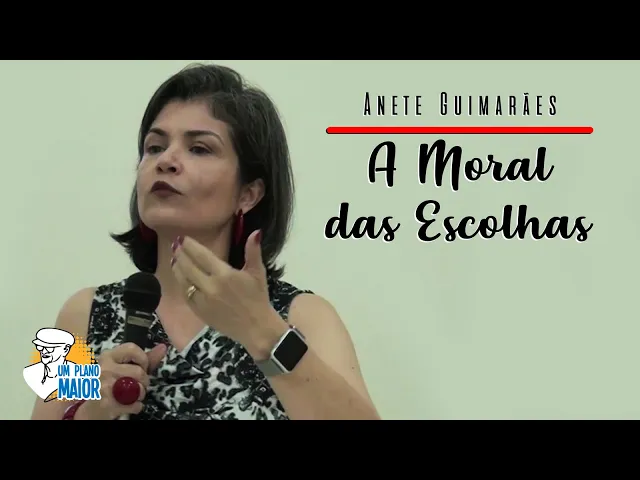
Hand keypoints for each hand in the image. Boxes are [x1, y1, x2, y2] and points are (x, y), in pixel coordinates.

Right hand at [79, 343, 165, 419]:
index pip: (132, 348)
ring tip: (131, 395)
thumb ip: (144, 358)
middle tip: (136, 385)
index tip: (141, 367)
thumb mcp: (124, 367)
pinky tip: (127, 404)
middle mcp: (104, 369)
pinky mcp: (108, 404)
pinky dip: (136, 406)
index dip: (143, 359)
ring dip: (140, 394)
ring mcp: (104, 387)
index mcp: (107, 356)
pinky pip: (135, 405)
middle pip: (139, 372)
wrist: (90, 408)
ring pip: (138, 388)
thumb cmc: (110, 384)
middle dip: (144, 381)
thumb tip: (163, 347)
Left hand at [170, 230, 278, 349]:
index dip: (190, 246)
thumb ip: (253, 251)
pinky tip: (181, 278)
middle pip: (188, 267)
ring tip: (174, 259)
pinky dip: (181, 284)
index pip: (201, 256)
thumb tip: (255, 232)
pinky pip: (185, 295)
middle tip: (175, 245)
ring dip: (177, 268)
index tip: (183, 238)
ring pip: (184, 281)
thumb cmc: (258, 298)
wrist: (256, 328)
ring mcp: (203, 301)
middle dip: (180, 254)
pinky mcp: (199, 312)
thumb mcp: (258, 272)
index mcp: (225, 275)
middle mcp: (211, 287)